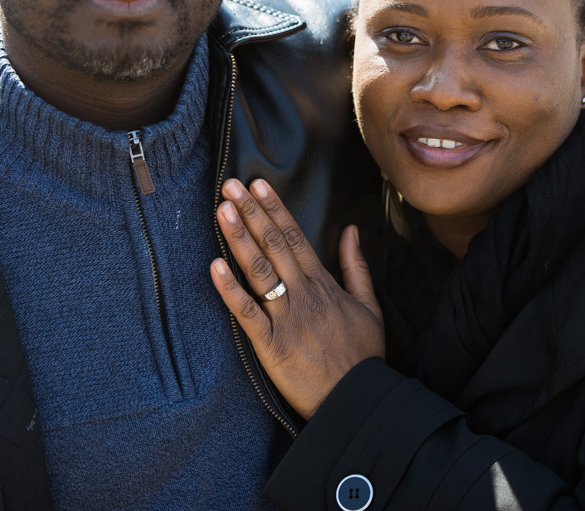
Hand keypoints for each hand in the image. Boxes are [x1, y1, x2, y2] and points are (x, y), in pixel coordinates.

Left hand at [210, 178, 384, 419]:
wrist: (358, 400)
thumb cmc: (362, 356)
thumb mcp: (369, 306)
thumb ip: (355, 266)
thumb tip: (352, 230)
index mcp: (323, 285)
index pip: (294, 237)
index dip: (274, 209)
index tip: (258, 185)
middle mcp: (303, 294)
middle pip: (273, 245)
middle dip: (251, 213)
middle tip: (231, 185)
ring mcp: (286, 318)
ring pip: (258, 270)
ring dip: (239, 237)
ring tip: (223, 210)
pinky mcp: (271, 344)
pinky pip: (247, 312)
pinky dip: (229, 289)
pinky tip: (214, 266)